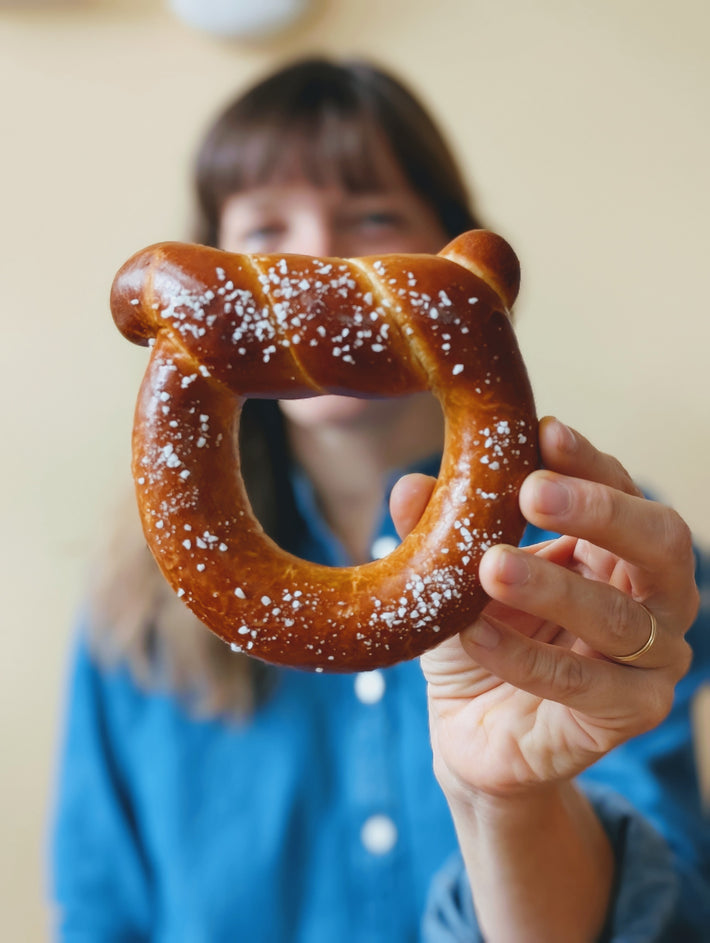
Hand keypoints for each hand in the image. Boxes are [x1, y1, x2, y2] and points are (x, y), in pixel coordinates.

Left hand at [391, 416, 697, 798]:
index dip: (589, 464)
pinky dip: (525, 657)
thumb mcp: (455, 580)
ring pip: (620, 619)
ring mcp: (651, 663)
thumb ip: (440, 532)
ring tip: (490, 566)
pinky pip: (581, 685)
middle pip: (660, 544)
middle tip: (533, 492)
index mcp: (618, 552)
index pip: (623, 493)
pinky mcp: (629, 716)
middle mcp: (653, 601)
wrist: (473, 733)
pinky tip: (475, 634)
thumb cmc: (481, 641)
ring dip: (553, 587)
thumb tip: (409, 485)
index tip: (544, 432)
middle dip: (600, 511)